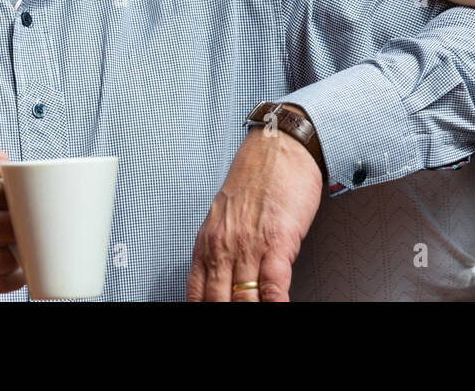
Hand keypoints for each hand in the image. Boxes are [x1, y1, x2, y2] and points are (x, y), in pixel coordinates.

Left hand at [186, 114, 323, 301]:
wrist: (277, 149)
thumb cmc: (255, 181)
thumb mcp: (224, 218)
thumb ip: (220, 251)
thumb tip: (223, 284)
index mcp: (207, 244)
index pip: (196, 295)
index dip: (204, 311)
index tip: (211, 314)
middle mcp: (224, 248)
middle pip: (218, 302)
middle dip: (226, 314)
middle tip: (232, 324)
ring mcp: (249, 246)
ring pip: (244, 300)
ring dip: (250, 312)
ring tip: (256, 319)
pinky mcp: (277, 241)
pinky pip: (272, 285)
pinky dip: (274, 303)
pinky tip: (276, 308)